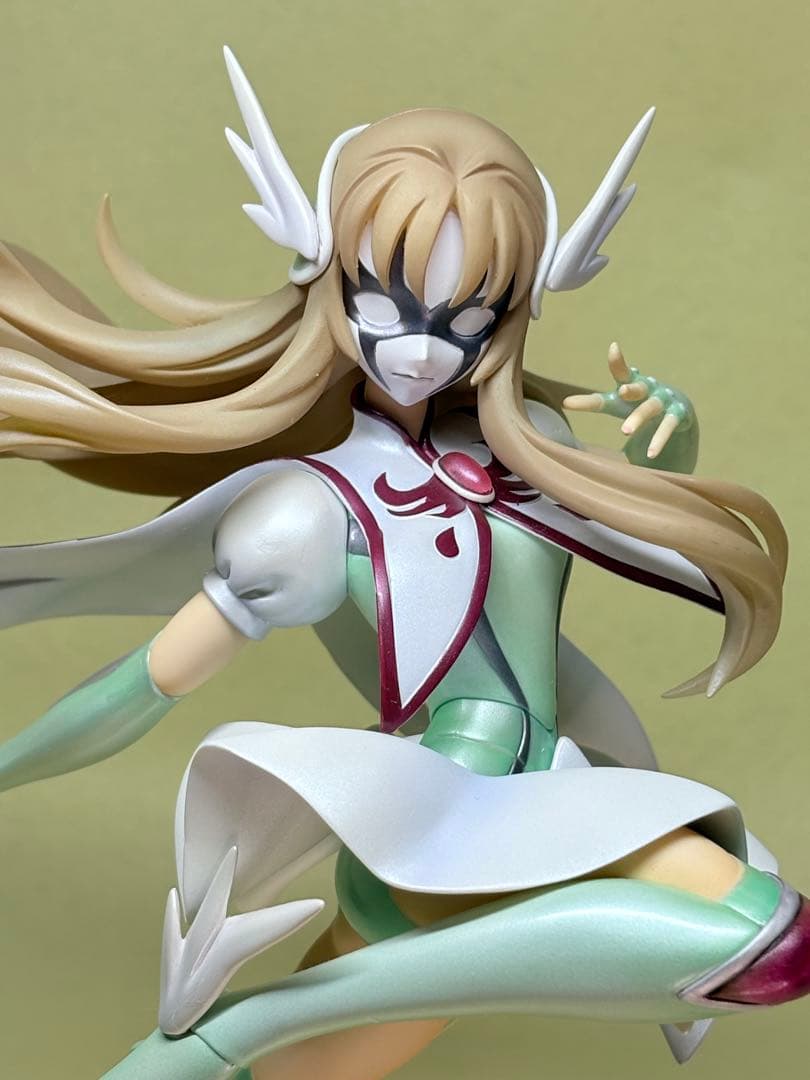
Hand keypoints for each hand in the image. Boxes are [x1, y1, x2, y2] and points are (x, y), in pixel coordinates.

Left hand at [562, 343, 692, 459]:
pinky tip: (650, 453)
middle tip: (622, 392)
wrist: (679, 411)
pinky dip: (659, 440)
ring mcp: (664, 401)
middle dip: (631, 389)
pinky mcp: (678, 415)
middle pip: (638, 387)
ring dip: (639, 418)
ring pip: (651, 408)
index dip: (617, 362)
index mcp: (632, 382)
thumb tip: (563, 402)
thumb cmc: (638, 405)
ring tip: (624, 431)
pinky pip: (668, 427)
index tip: (613, 347)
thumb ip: (594, 401)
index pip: (621, 373)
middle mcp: (649, 388)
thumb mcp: (617, 403)